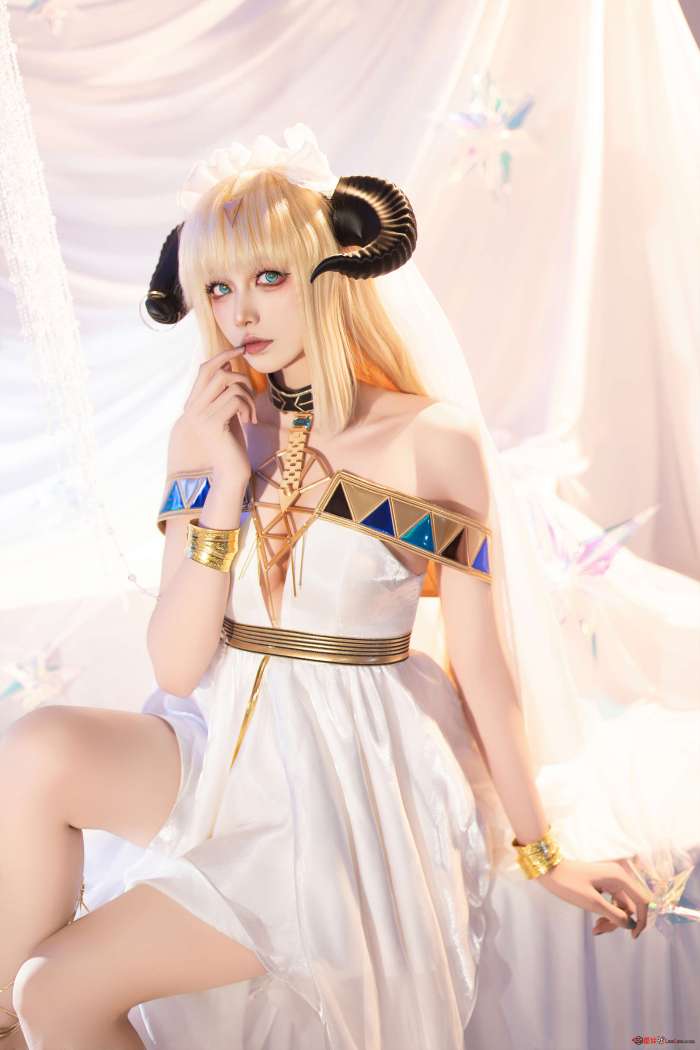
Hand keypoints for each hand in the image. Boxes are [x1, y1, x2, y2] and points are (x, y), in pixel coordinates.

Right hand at [181, 348, 256, 480]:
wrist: (230, 473)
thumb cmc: (232, 446)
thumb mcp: (228, 415)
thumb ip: (225, 394)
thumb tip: (229, 369)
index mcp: (195, 404)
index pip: (205, 369)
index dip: (222, 356)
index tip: (240, 350)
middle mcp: (193, 409)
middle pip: (217, 372)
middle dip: (240, 378)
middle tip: (252, 396)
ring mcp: (201, 416)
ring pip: (228, 384)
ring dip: (247, 395)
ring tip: (250, 414)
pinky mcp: (213, 424)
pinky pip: (235, 399)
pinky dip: (248, 407)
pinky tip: (248, 422)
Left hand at [535, 857, 653, 938]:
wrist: (548, 869)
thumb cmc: (568, 884)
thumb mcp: (592, 903)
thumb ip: (615, 915)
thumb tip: (631, 925)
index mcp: (619, 877)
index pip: (643, 900)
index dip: (642, 920)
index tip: (632, 936)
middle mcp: (618, 876)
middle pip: (630, 905)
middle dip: (619, 922)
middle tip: (599, 930)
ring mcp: (610, 879)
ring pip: (620, 905)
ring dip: (611, 919)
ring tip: (595, 928)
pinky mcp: (603, 883)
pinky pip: (612, 901)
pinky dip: (606, 912)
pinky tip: (596, 921)